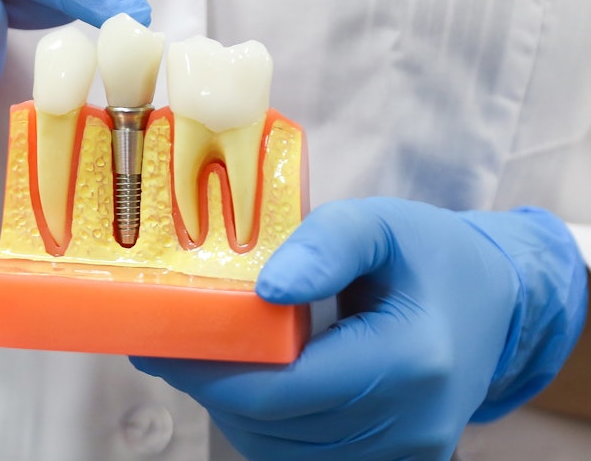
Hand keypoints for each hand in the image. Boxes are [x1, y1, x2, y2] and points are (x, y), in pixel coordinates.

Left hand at [132, 198, 586, 459]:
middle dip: (212, 389)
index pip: (285, 388)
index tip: (165, 344)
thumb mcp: (380, 224)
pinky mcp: (396, 460)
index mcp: (409, 358)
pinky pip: (308, 457)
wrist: (495, 301)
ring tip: (205, 362)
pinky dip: (268, 426)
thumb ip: (326, 245)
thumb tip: (265, 288)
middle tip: (169, 349)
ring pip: (285, 451)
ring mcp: (406, 451)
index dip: (215, 372)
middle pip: (278, 426)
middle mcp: (411, 422)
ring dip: (235, 410)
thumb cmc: (430, 255)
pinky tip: (250, 384)